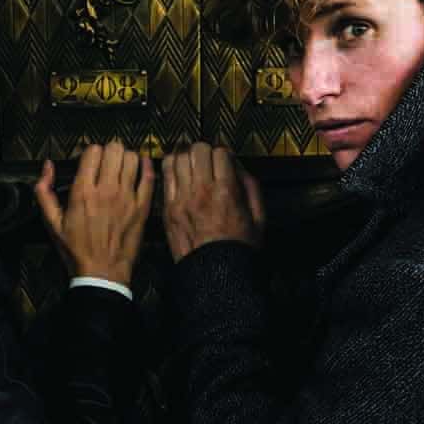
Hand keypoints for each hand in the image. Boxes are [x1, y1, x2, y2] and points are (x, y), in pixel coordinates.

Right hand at [35, 141, 153, 285]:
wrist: (102, 272)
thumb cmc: (76, 250)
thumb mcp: (52, 222)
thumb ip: (45, 192)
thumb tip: (47, 166)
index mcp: (83, 191)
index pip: (92, 151)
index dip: (90, 151)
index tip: (90, 160)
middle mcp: (106, 189)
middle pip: (114, 149)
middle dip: (109, 150)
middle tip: (107, 160)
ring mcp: (127, 197)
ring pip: (132, 158)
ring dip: (126, 157)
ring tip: (122, 165)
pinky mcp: (142, 207)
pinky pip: (149, 177)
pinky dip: (146, 167)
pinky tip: (141, 166)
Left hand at [162, 142, 264, 261]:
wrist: (214, 274)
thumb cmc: (237, 249)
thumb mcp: (258, 217)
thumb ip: (251, 187)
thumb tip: (239, 167)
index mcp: (226, 191)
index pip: (220, 152)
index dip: (224, 153)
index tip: (224, 161)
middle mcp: (202, 191)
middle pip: (198, 150)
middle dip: (204, 150)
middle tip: (207, 159)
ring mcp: (182, 198)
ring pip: (178, 158)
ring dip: (186, 156)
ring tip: (191, 162)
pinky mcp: (168, 208)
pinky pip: (164, 175)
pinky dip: (170, 167)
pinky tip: (177, 171)